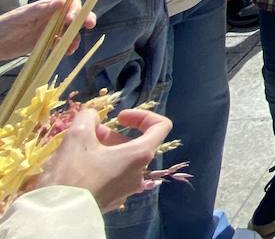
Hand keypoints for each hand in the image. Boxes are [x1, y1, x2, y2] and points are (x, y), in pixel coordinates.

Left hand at [0, 0, 94, 58]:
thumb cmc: (6, 25)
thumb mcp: (23, 16)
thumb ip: (42, 9)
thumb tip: (63, 2)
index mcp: (48, 8)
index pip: (69, 4)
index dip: (76, 9)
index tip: (73, 19)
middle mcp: (52, 18)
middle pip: (74, 16)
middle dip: (84, 19)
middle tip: (90, 25)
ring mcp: (50, 31)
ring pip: (70, 31)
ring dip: (75, 37)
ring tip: (71, 47)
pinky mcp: (46, 43)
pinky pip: (62, 44)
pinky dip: (66, 47)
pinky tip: (65, 52)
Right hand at [37, 107, 171, 211]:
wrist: (57, 215)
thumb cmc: (72, 173)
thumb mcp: (78, 135)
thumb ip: (89, 117)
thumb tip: (92, 117)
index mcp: (140, 155)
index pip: (161, 127)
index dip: (142, 116)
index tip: (119, 117)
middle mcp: (139, 174)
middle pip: (135, 145)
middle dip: (112, 135)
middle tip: (88, 135)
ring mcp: (126, 190)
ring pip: (122, 161)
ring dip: (105, 150)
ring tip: (80, 150)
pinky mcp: (112, 200)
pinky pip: (113, 177)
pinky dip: (101, 166)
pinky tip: (79, 168)